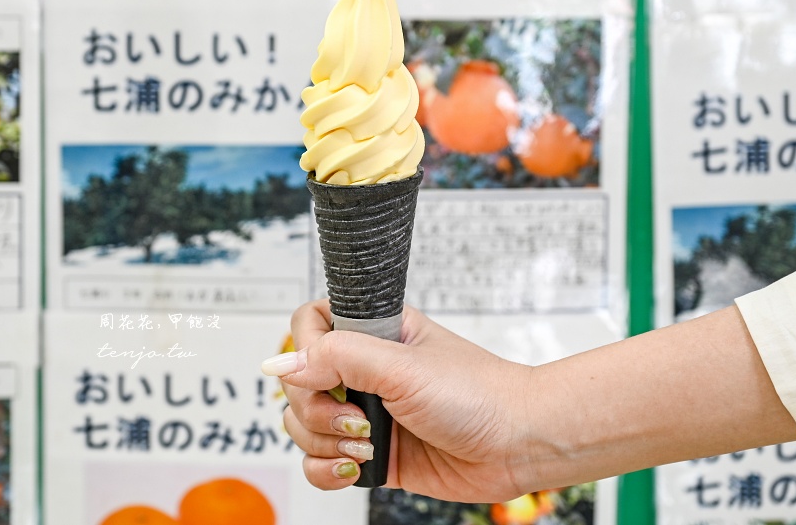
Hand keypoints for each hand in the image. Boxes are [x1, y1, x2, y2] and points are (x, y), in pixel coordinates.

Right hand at [262, 299, 536, 502]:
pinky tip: (358, 468)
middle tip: (357, 417)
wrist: (516, 446)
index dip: (304, 349)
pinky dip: (328, 470)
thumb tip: (280, 361)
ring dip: (325, 441)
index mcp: (373, 332)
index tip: (323, 370)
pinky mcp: (369, 453)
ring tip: (369, 444)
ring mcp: (364, 413)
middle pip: (296, 383)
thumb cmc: (478, 395)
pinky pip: (319, 462)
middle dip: (316, 408)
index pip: (309, 325)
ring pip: (302, 425)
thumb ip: (338, 357)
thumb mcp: (403, 366)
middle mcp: (364, 370)